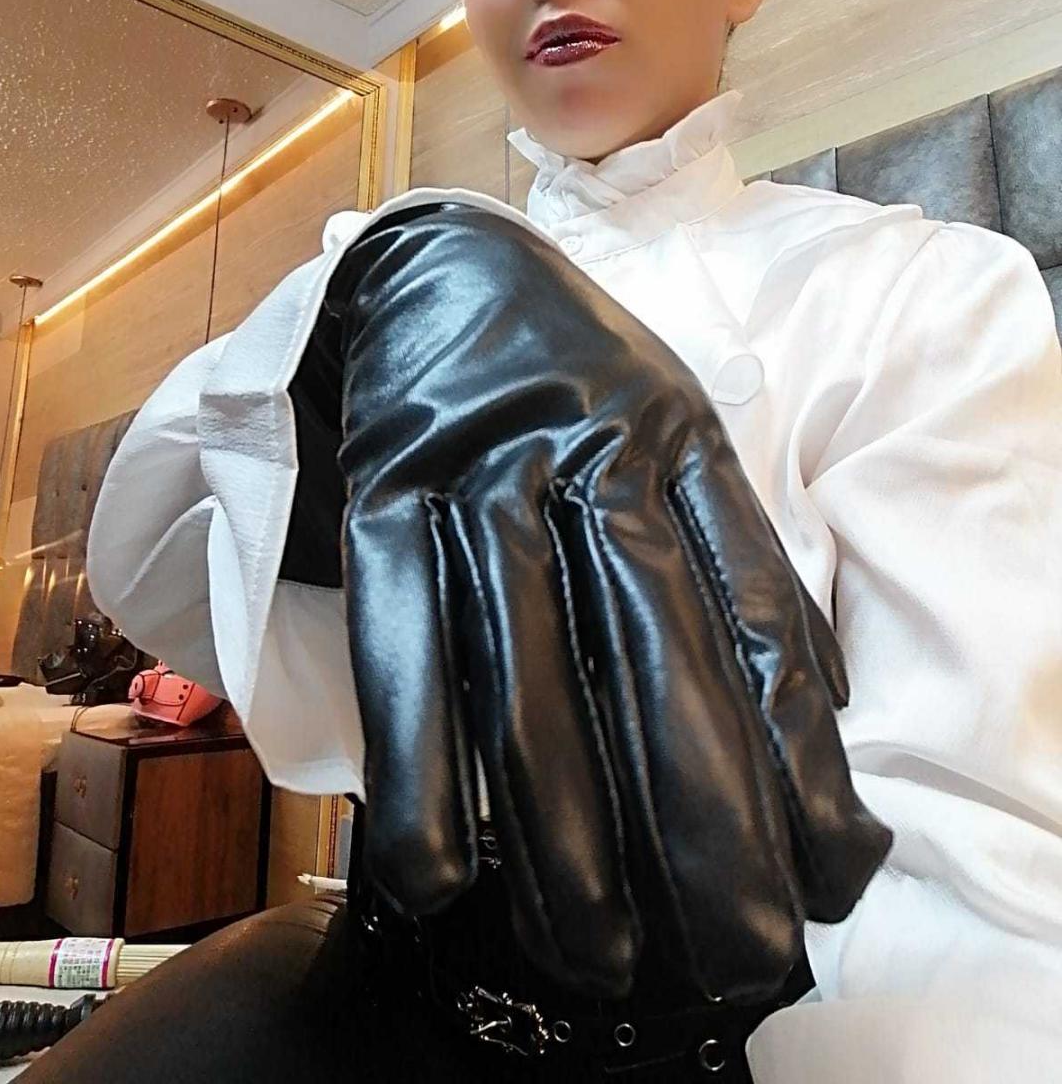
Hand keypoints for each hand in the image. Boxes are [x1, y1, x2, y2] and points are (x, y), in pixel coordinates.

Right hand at [294, 202, 891, 1000]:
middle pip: (654, 645)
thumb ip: (732, 550)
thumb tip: (816, 704)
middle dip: (701, 812)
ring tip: (597, 952)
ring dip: (561, 815)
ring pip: (525, 655)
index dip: (801, 745)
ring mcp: (482, 462)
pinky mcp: (386, 481)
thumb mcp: (674, 429)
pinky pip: (401, 629)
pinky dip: (418, 753)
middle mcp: (592, 448)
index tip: (835, 869)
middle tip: (741, 953)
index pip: (757, 602)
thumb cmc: (569, 375)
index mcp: (682, 438)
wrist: (434, 267)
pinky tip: (438, 868)